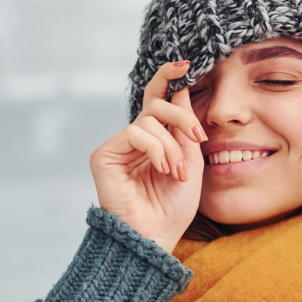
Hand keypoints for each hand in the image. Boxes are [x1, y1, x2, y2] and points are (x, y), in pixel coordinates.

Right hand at [89, 60, 207, 253]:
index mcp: (154, 139)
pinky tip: (162, 169)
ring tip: (177, 172)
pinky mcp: (104, 154)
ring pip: (148, 119)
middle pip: (156, 104)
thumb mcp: (190, 161)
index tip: (185, 64)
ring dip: (170, 145)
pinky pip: (134, 132)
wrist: (155, 236)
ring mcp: (117, 146)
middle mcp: (134, 139)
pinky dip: (155, 149)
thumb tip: (180, 89)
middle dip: (181, 116)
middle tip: (196, 136)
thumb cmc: (173, 207)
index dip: (167, 78)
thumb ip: (184, 127)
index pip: (157, 99)